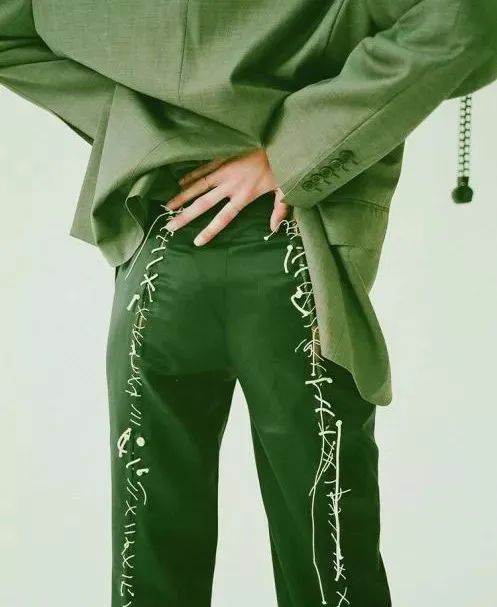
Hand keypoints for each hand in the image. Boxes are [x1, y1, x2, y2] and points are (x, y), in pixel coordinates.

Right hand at [162, 148, 287, 245]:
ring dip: (182, 196)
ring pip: (198, 185)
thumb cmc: (283, 165)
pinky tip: (179, 182)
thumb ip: (279, 210)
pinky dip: (191, 175)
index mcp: (244, 195)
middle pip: (204, 204)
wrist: (279, 137)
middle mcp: (230, 184)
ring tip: (167, 205)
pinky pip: (203, 167)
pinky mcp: (223, 156)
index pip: (223, 218)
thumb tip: (274, 229)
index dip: (209, 230)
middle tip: (170, 225)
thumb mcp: (285, 189)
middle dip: (186, 216)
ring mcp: (224, 169)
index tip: (197, 242)